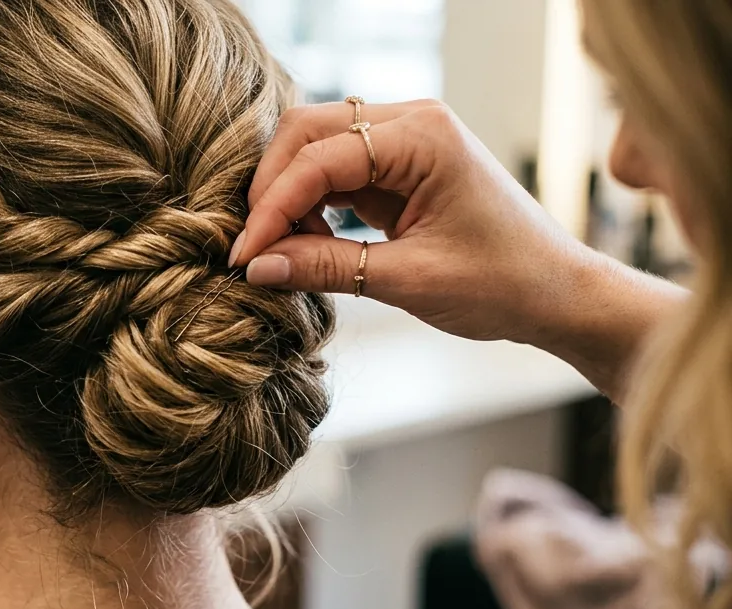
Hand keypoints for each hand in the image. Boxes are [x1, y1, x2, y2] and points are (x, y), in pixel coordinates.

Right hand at [230, 98, 685, 398]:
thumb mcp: (410, 281)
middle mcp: (409, 123)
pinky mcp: (396, 168)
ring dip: (286, 197)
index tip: (244, 255)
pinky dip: (308, 206)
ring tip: (277, 253)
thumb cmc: (503, 283)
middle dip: (270, 190)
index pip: (319, 157)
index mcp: (422, 136)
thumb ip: (328, 267)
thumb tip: (256, 267)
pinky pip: (332, 173)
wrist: (557, 293)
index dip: (273, 206)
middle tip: (251, 249)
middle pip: (305, 132)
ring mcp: (402, 142)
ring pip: (312, 149)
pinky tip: (303, 245)